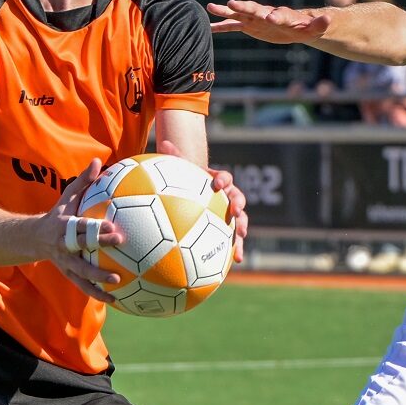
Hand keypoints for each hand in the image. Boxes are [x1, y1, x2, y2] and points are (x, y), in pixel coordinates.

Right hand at [46, 159, 126, 303]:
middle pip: (82, 248)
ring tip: (118, 284)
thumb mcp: (67, 197)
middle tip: (121, 245)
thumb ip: (83, 181)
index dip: (96, 227)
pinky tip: (116, 301)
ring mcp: (65, 262)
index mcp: (65, 226)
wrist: (33, 238)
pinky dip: (97, 294)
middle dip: (100, 247)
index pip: (82, 226)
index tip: (114, 226)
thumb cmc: (58, 215)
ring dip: (98, 280)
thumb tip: (99, 160)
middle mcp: (64, 246)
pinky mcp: (68, 274)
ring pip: (81, 273)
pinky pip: (83, 286)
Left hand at [158, 139, 249, 263]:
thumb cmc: (188, 182)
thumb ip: (174, 157)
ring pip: (240, 220)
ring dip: (242, 230)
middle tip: (236, 212)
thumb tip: (163, 142)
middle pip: (238, 199)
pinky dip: (237, 249)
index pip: (225, 178)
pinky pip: (234, 239)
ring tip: (241, 241)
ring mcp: (230, 213)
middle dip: (239, 205)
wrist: (198, 194)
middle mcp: (227, 197)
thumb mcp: (181, 169)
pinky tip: (237, 262)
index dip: (223, 180)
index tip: (218, 184)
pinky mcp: (228, 229)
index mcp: (218, 182)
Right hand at [208, 0, 330, 44]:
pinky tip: (208, 27)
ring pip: (239, 15)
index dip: (274, 16)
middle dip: (244, 7)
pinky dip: (222, 27)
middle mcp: (266, 14)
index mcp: (282, 15)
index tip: (269, 17)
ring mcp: (255, 20)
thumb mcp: (315, 28)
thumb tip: (329, 19)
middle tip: (232, 4)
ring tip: (210, 7)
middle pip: (254, 9)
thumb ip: (320, 24)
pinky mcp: (250, 27)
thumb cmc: (307, 27)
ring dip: (226, 11)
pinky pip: (233, 27)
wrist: (297, 26)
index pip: (278, 14)